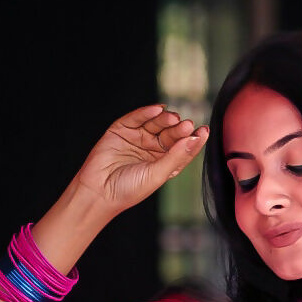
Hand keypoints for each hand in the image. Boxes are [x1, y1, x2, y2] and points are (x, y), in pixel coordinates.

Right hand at [74, 104, 208, 214]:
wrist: (98, 192)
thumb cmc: (128, 190)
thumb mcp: (157, 175)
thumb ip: (176, 156)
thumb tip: (194, 139)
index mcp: (164, 162)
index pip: (182, 147)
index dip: (193, 139)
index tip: (203, 131)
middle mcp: (152, 149)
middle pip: (170, 133)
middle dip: (179, 128)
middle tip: (187, 124)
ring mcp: (137, 138)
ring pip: (155, 123)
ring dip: (165, 119)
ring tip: (173, 118)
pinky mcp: (122, 130)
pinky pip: (136, 118)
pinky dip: (146, 112)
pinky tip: (157, 110)